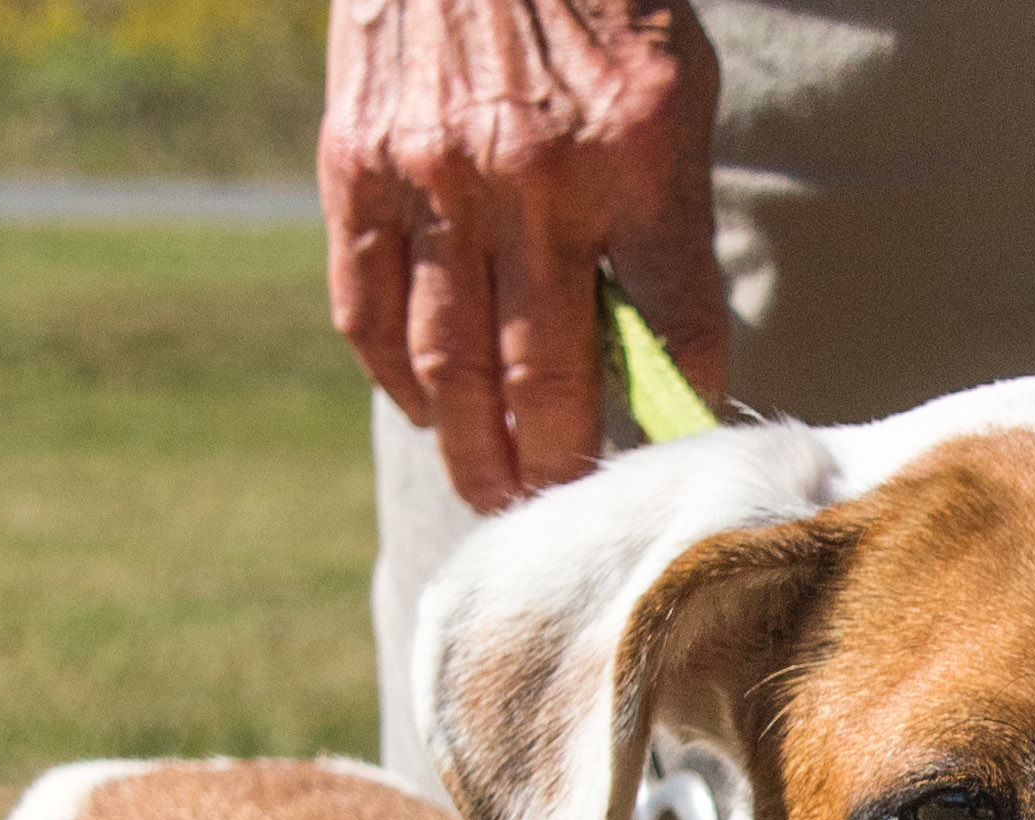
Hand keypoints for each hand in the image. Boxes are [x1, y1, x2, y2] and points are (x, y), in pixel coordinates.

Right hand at [321, 0, 726, 511]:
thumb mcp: (671, 88)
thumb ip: (667, 222)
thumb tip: (655, 361)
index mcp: (635, 151)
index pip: (676, 332)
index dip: (676, 413)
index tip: (666, 457)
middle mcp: (531, 174)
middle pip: (546, 383)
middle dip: (558, 470)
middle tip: (561, 515)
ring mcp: (433, 174)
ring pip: (451, 372)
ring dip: (474, 454)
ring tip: (497, 492)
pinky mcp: (357, 165)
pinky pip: (370, 314)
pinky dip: (401, 382)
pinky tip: (429, 407)